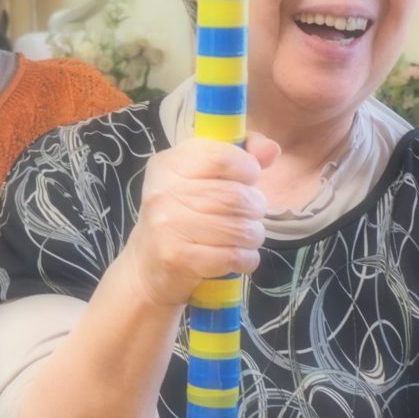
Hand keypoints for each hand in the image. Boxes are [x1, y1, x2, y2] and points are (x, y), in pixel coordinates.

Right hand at [122, 133, 278, 306]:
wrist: (147, 267)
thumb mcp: (201, 177)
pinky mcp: (178, 258)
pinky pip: (233, 256)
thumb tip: (271, 150)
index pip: (221, 157)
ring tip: (242, 237)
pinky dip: (246, 259)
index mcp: (169, 164)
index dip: (247, 169)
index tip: (248, 179)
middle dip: (255, 208)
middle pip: (236, 196)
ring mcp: (168, 226)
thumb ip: (240, 156)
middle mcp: (164, 192)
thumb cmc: (182, 216)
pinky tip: (236, 257)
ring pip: (240, 228)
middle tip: (247, 214)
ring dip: (253, 236)